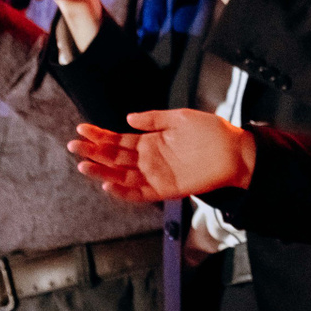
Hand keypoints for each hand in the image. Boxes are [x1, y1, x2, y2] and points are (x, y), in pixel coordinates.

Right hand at [68, 110, 255, 203]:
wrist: (236, 151)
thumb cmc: (212, 132)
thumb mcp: (180, 118)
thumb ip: (154, 119)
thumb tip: (128, 118)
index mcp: (150, 141)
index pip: (118, 139)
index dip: (99, 135)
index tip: (81, 128)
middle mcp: (149, 159)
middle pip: (114, 157)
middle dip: (93, 151)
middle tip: (74, 146)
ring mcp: (155, 175)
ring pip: (121, 175)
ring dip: (102, 171)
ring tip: (84, 164)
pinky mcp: (165, 189)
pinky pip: (139, 193)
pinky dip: (123, 190)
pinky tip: (108, 183)